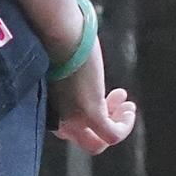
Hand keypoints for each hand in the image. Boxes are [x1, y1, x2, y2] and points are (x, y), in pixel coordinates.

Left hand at [47, 25, 136, 156]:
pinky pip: (112, 135)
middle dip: (103, 121)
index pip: (68, 127)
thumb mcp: (62, 68)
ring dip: (116, 123)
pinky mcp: (89, 113)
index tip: (103, 95)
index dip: (89, 115)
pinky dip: (124, 126)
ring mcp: (73, 119)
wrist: (58, 34)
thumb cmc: (57, 44)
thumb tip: (80, 77)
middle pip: (83, 138)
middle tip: (117, 100)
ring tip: (126, 103)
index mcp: (46, 109)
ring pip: (98, 141)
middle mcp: (57, 119)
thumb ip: (67, 81)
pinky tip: (129, 109)